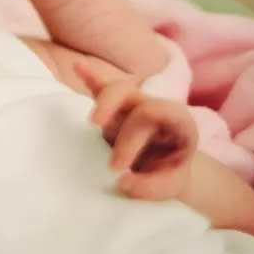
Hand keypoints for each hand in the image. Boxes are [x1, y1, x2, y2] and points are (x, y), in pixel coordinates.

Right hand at [75, 63, 197, 200]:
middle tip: (106, 154)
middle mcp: (153, 106)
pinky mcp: (114, 107)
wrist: (167, 167)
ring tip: (92, 122)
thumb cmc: (168, 173)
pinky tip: (76, 66)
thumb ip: (152, 187)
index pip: (157, 113)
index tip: (117, 170)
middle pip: (133, 96)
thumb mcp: (171, 186)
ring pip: (116, 90)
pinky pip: (101, 87)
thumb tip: (123, 182)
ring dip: (102, 102)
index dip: (132, 139)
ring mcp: (132, 105)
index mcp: (177, 120)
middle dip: (115, 120)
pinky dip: (89, 77)